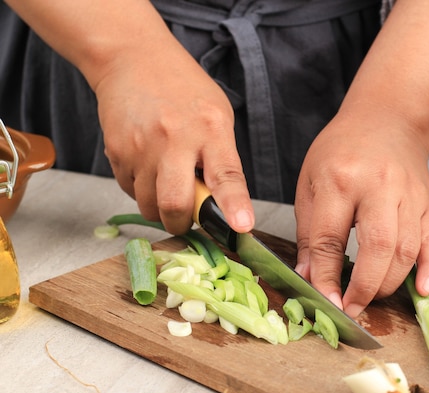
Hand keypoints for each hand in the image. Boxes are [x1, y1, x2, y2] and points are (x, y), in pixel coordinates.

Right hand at [93, 40, 254, 235]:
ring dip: (159, 207)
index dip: (234, 205)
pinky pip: (129, 190)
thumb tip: (222, 205)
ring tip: (166, 182)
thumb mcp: (217, 116)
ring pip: (148, 204)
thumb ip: (221, 158)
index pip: (226, 175)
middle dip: (181, 224)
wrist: (133, 59)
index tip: (241, 226)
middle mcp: (175, 139)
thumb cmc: (184, 90)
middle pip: (175, 204)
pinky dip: (140, 190)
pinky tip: (147, 167)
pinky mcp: (116, 151)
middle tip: (185, 219)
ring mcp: (141, 146)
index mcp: (211, 129)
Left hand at [294, 109, 428, 317]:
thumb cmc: (342, 149)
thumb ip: (309, 231)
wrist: (387, 119)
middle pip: (377, 247)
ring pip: (406, 249)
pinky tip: (421, 290)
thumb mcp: (310, 181)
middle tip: (352, 308)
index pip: (330, 238)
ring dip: (390, 283)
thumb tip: (308, 276)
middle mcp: (378, 186)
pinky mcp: (428, 202)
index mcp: (340, 179)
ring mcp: (408, 194)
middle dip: (364, 287)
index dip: (325, 276)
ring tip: (372, 298)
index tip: (324, 301)